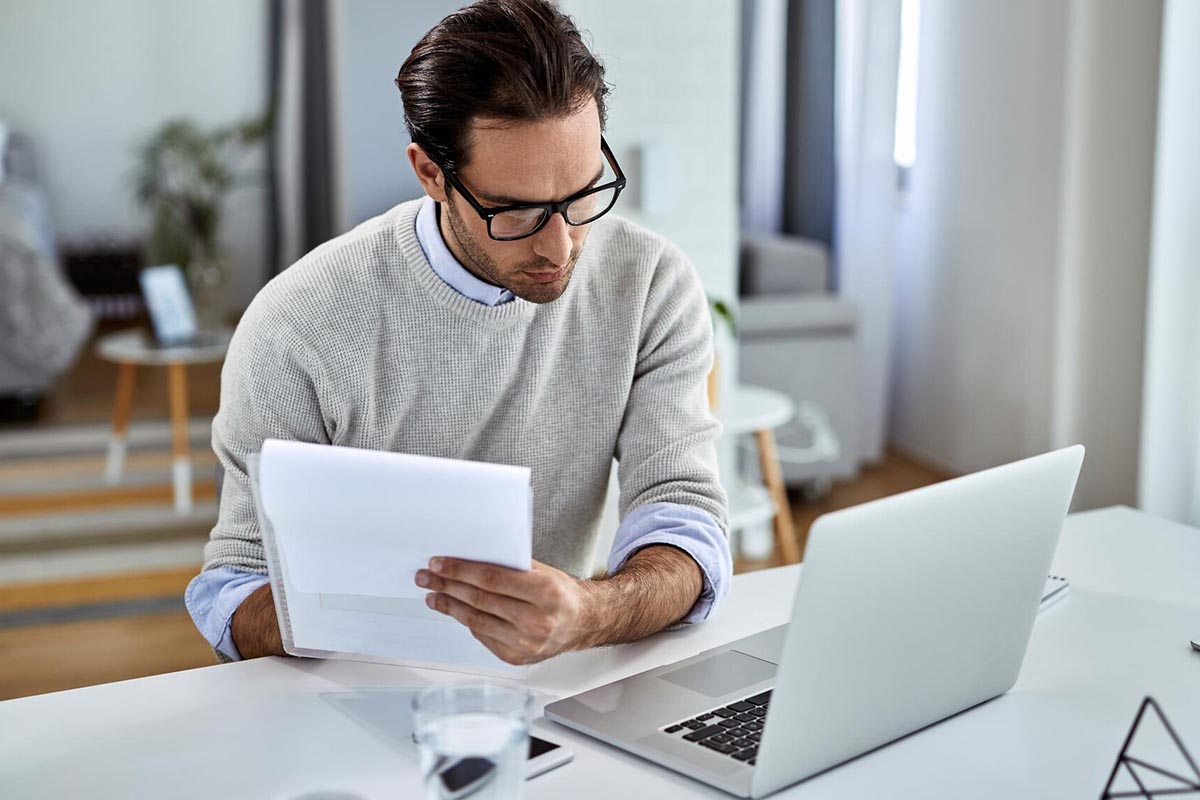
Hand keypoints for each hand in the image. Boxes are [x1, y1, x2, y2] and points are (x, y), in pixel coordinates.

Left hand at [415, 558, 593, 664]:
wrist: (581, 622)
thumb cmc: (560, 593)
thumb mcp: (542, 571)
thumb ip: (510, 567)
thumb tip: (467, 558)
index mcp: (545, 592)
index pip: (492, 579)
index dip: (461, 570)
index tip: (439, 563)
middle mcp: (536, 621)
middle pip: (480, 600)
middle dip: (447, 586)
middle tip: (427, 576)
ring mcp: (525, 643)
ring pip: (475, 620)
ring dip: (449, 605)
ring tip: (433, 593)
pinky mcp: (515, 657)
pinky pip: (482, 635)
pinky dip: (466, 621)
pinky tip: (454, 609)